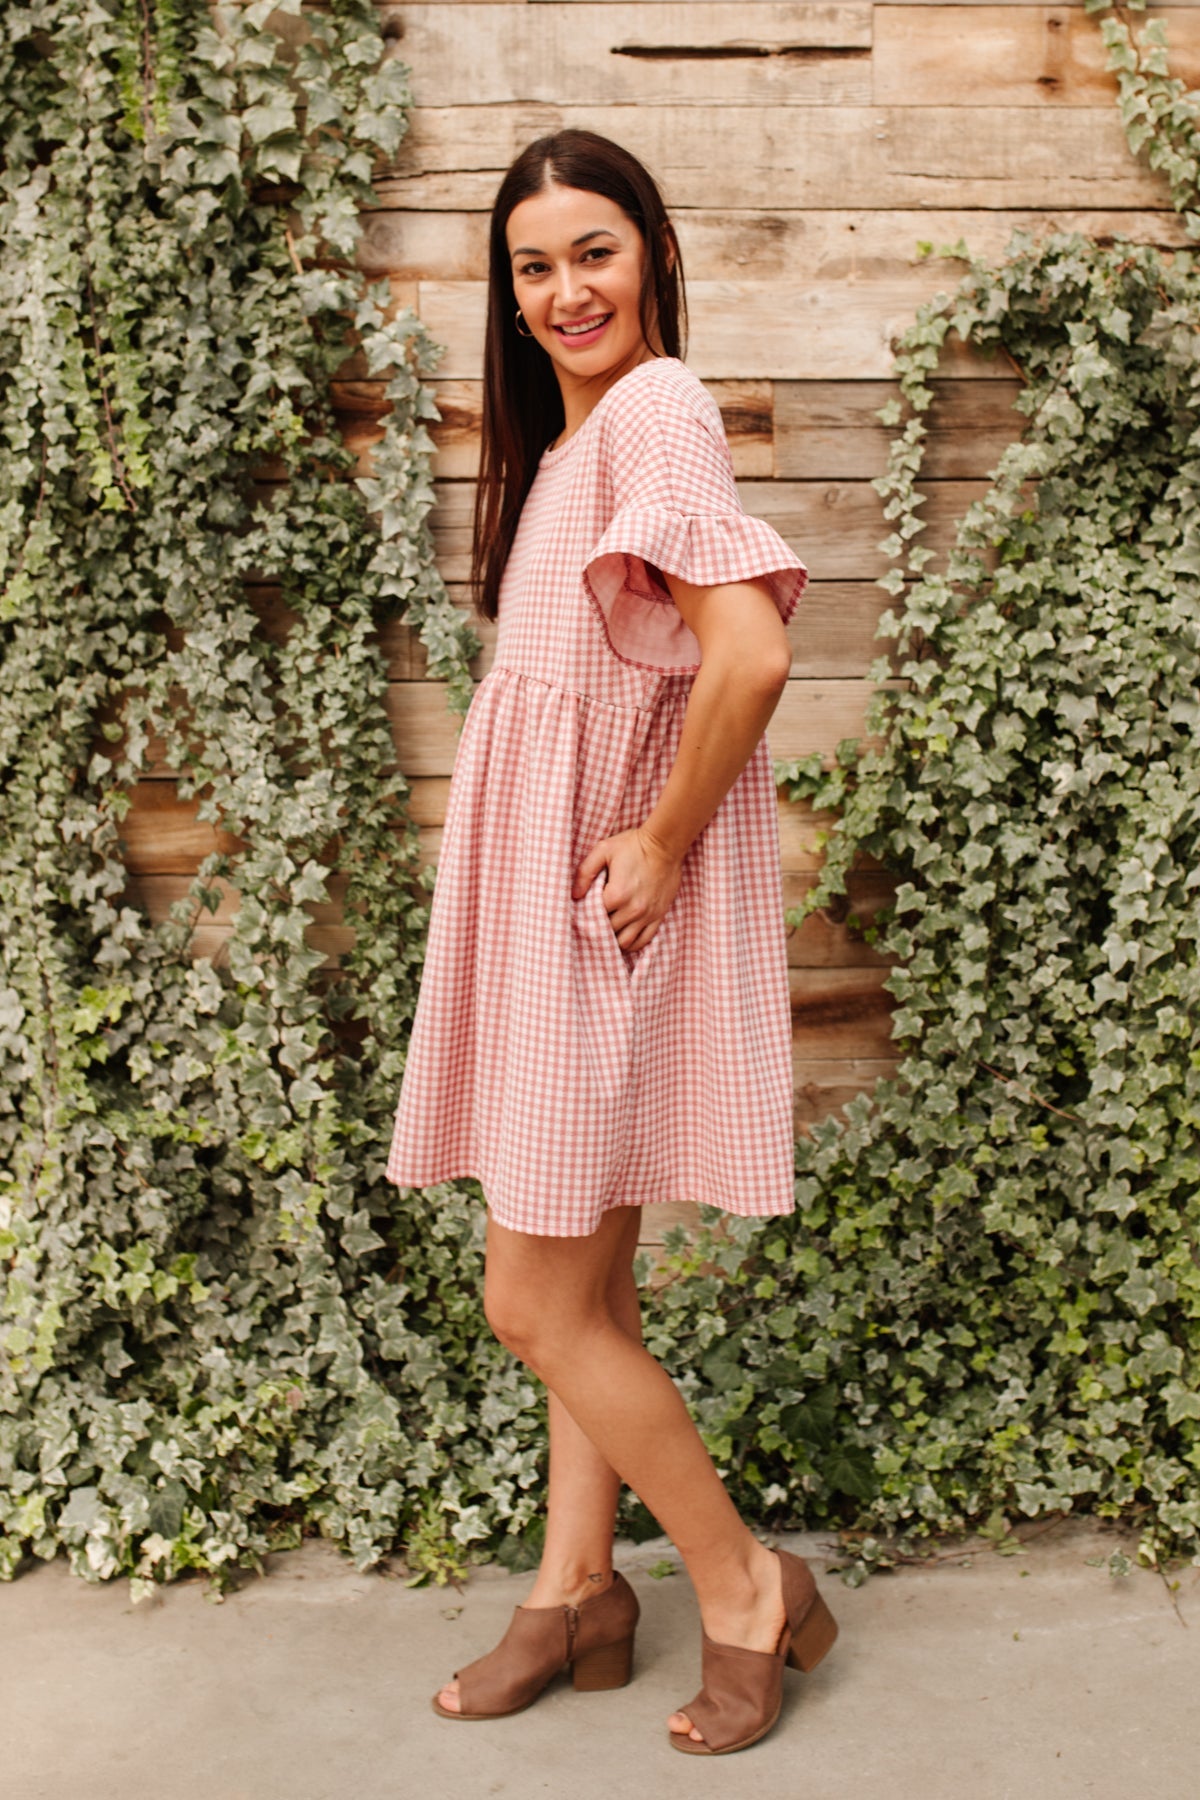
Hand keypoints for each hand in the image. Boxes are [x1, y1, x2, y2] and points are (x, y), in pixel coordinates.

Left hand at [572, 827, 681, 952]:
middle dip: (598, 928)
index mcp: (617, 894)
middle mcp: (633, 909)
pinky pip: (643, 941)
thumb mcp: (603, 850)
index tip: (582, 909)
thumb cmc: (633, 845)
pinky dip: (632, 944)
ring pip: (625, 942)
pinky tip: (623, 937)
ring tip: (607, 931)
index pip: (593, 916)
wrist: (665, 845)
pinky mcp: (658, 916)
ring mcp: (647, 915)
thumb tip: (575, 895)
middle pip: (608, 931)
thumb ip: (585, 872)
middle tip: (592, 921)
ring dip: (613, 939)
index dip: (585, 914)